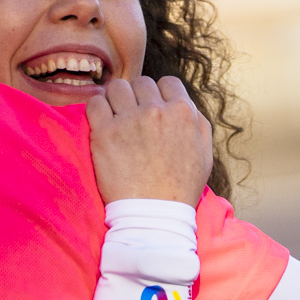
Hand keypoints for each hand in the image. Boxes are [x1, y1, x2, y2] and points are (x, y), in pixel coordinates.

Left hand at [87, 76, 213, 203]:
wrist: (154, 216)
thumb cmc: (180, 189)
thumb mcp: (205, 155)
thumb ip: (198, 124)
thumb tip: (185, 104)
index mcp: (183, 112)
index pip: (167, 82)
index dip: (159, 95)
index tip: (152, 109)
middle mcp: (156, 111)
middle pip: (140, 83)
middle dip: (136, 98)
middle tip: (132, 118)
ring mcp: (129, 120)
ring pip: (116, 88)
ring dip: (115, 100)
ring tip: (115, 120)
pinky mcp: (105, 133)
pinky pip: (95, 103)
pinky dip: (97, 110)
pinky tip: (102, 125)